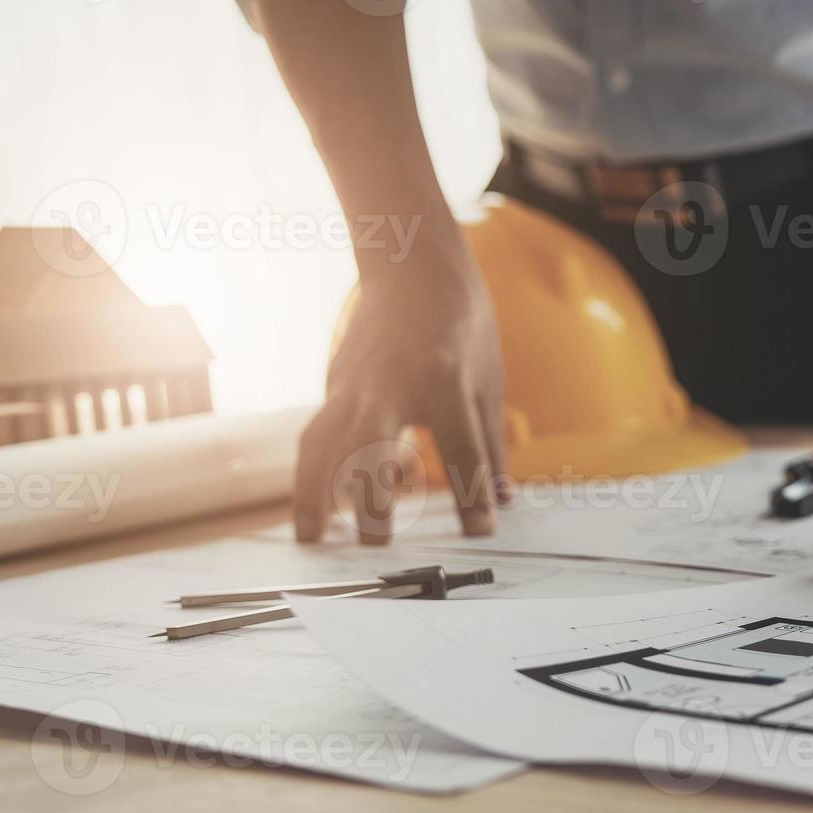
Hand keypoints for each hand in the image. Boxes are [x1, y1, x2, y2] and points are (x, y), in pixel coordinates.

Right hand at [295, 241, 507, 543]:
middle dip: (370, 501)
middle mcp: (390, 384)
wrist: (411, 264)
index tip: (481, 531)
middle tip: (375, 548)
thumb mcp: (488, 379)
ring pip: (324, 444)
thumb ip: (490, 446)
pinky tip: (312, 506)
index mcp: (442, 379)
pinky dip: (310, 472)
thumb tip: (501, 502)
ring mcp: (354, 383)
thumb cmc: (460, 321)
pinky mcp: (334, 384)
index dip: (473, 494)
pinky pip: (318, 433)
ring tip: (313, 539)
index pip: (460, 450)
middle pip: (372, 449)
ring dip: (314, 494)